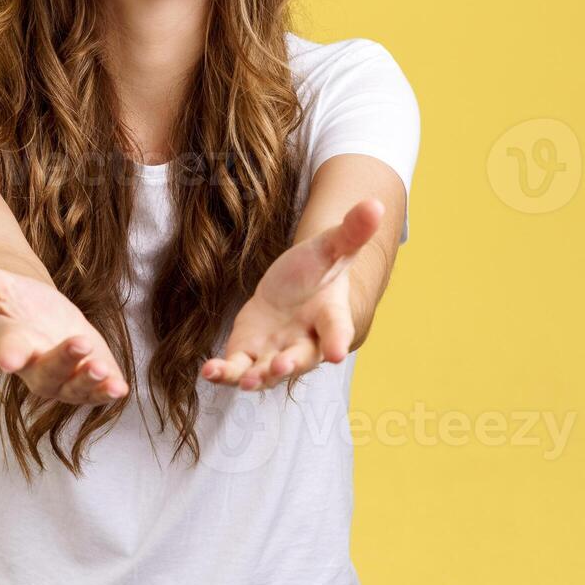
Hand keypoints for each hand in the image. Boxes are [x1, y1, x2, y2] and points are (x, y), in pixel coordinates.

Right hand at [0, 253, 128, 405]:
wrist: (39, 322)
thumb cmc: (18, 306)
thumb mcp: (2, 287)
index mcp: (14, 346)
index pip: (11, 351)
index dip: (10, 354)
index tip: (9, 359)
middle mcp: (37, 370)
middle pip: (48, 372)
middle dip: (64, 360)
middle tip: (80, 342)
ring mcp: (64, 381)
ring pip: (74, 388)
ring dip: (89, 381)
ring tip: (102, 369)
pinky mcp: (89, 382)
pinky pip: (97, 392)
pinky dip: (107, 391)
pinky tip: (119, 388)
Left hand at [202, 199, 382, 391]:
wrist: (293, 286)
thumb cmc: (317, 269)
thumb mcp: (330, 246)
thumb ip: (351, 231)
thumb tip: (376, 204)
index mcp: (330, 317)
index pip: (337, 330)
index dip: (337, 341)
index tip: (337, 354)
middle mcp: (304, 342)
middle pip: (299, 359)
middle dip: (290, 365)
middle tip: (280, 367)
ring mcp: (274, 352)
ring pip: (266, 372)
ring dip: (255, 378)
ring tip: (245, 380)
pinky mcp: (247, 353)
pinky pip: (236, 368)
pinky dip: (223, 373)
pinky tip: (208, 370)